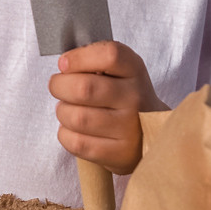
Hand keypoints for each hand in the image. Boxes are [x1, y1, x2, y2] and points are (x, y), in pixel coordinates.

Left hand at [48, 40, 160, 176]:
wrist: (151, 132)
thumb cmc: (124, 96)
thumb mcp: (120, 70)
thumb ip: (94, 61)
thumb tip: (65, 65)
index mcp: (135, 71)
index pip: (109, 56)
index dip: (79, 58)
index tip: (64, 64)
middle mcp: (135, 99)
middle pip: (85, 88)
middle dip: (59, 86)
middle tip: (58, 87)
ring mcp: (129, 129)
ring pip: (77, 118)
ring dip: (63, 111)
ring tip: (68, 109)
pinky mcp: (119, 153)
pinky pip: (77, 143)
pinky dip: (66, 134)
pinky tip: (73, 129)